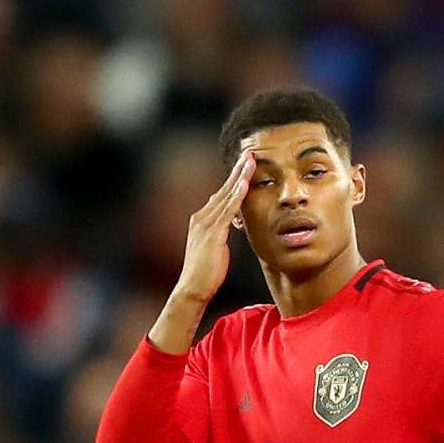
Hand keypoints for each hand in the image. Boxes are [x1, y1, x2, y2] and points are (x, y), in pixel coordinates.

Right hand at [174, 151, 253, 307]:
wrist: (193, 288)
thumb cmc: (205, 273)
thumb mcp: (214, 248)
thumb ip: (221, 232)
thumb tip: (230, 223)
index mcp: (202, 220)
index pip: (221, 195)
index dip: (233, 180)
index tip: (245, 166)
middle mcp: (202, 217)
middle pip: (223, 189)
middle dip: (237, 171)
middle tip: (249, 154)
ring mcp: (206, 224)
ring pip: (226, 195)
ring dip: (239, 177)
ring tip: (250, 161)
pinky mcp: (213, 233)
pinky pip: (228, 210)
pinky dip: (236, 195)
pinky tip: (245, 183)